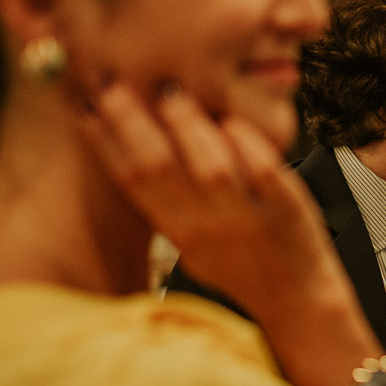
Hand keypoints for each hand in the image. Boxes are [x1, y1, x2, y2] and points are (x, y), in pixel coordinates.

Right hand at [81, 82, 352, 319]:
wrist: (299, 303)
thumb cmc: (246, 266)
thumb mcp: (195, 243)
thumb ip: (171, 202)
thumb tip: (136, 150)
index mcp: (178, 233)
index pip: (132, 182)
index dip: (104, 141)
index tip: (86, 102)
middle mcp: (206, 227)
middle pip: (160, 170)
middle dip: (130, 123)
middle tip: (112, 82)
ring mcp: (247, 218)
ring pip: (210, 169)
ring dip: (187, 128)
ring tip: (170, 92)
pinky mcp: (286, 210)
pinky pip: (264, 173)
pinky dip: (246, 145)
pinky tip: (231, 121)